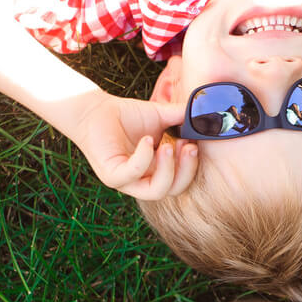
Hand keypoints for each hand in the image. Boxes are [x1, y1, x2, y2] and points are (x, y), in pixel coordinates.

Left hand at [70, 92, 198, 199]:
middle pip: (173, 190)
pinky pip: (133, 174)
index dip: (191, 166)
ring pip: (156, 192)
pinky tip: (147, 140)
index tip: (194, 143)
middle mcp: (143, 180)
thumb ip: (182, 117)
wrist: (96, 109)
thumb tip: (206, 114)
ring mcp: (127, 182)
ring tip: (168, 145)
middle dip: (186, 170)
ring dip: (168, 170)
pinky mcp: (111, 175)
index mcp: (157, 171)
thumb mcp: (161, 116)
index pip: (182, 181)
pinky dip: (144, 157)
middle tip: (188, 147)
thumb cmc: (127, 115)